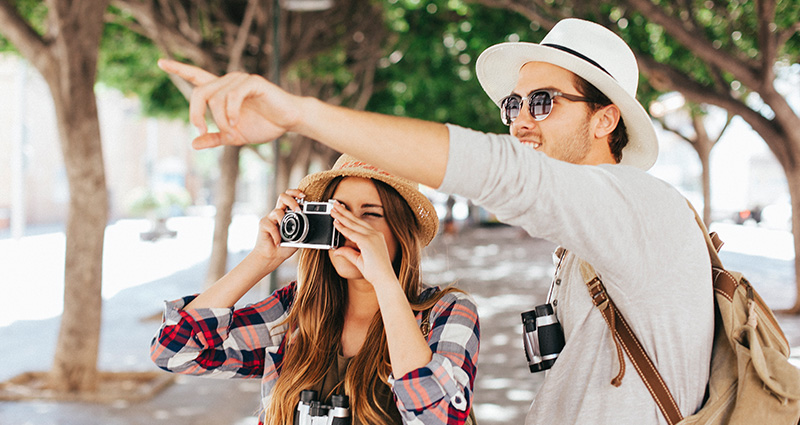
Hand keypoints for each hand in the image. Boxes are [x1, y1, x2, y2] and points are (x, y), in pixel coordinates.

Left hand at [157, 59, 301, 148]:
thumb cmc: (264, 125)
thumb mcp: (235, 136)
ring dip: (220, 120)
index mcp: (221, 92)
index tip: (160, 62)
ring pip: (215, 98)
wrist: (289, 122)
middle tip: (200, 129)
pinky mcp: (253, 82)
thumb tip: (194, 144)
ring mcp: (240, 80)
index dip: (178, 69)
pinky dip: (231, 113)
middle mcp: (228, 81)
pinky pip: (232, 96)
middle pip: (199, 91)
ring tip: (232, 131)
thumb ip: (215, 138)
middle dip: (195, 113)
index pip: (196, 76)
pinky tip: (236, 123)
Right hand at [252, 189, 304, 263]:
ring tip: (286, 232)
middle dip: (292, 200)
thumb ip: (304, 230)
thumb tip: (317, 228)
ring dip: (284, 221)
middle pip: (283, 196)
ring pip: (277, 210)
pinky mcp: (263, 223)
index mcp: (287, 213)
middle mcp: (278, 213)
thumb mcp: (299, 238)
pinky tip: (278, 242)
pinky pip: (272, 225)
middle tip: (297, 210)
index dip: (296, 193)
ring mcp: (270, 217)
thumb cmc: (285, 246)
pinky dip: (277, 235)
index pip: (290, 197)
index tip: (304, 196)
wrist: (272, 257)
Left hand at [330, 202, 397, 286]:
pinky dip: (343, 228)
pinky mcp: (368, 242)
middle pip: (356, 220)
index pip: (359, 224)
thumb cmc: (376, 272)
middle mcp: (375, 234)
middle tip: (335, 204)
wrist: (384, 279)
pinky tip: (336, 223)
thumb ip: (348, 253)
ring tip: (333, 210)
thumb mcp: (359, 260)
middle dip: (344, 211)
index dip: (349, 217)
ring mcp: (372, 237)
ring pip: (353, 223)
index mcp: (375, 236)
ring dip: (342, 216)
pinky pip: (352, 233)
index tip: (341, 211)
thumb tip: (337, 250)